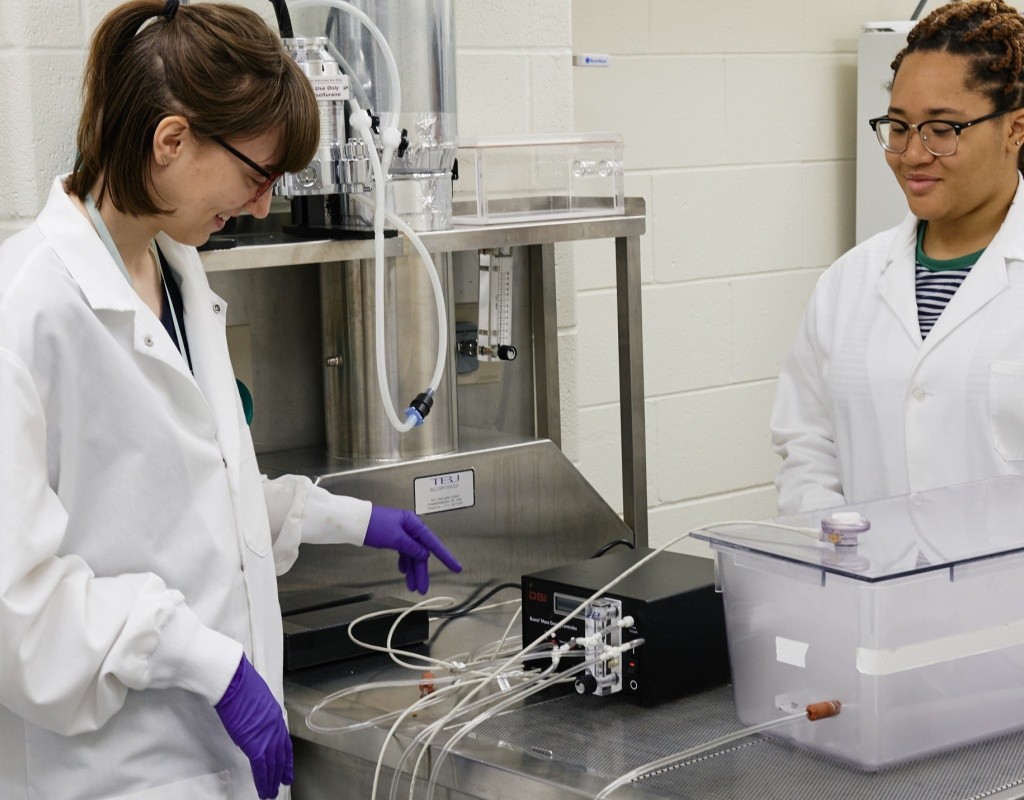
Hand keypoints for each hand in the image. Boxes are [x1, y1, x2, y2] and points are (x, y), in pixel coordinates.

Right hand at [214, 656, 292, 798]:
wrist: (234, 682)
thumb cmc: (241, 684)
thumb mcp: (257, 698)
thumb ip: (259, 714)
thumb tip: (255, 723)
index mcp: (275, 716)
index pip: (284, 742)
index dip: (286, 757)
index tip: (287, 767)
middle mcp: (275, 728)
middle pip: (280, 755)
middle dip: (281, 771)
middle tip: (283, 783)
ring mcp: (266, 736)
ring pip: (272, 765)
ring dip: (272, 780)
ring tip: (271, 792)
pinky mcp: (254, 744)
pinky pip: (261, 767)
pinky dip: (263, 780)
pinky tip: (264, 789)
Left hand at [364, 506, 462, 592]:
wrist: (354, 522)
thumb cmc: (374, 526)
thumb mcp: (396, 538)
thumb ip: (413, 548)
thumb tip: (425, 555)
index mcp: (414, 524)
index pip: (433, 543)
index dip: (445, 557)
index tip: (456, 567)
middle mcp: (410, 528)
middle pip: (421, 553)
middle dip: (421, 571)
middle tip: (423, 589)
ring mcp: (402, 533)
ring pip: (412, 555)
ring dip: (412, 570)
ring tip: (413, 587)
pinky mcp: (393, 538)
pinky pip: (403, 553)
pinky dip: (404, 563)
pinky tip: (404, 572)